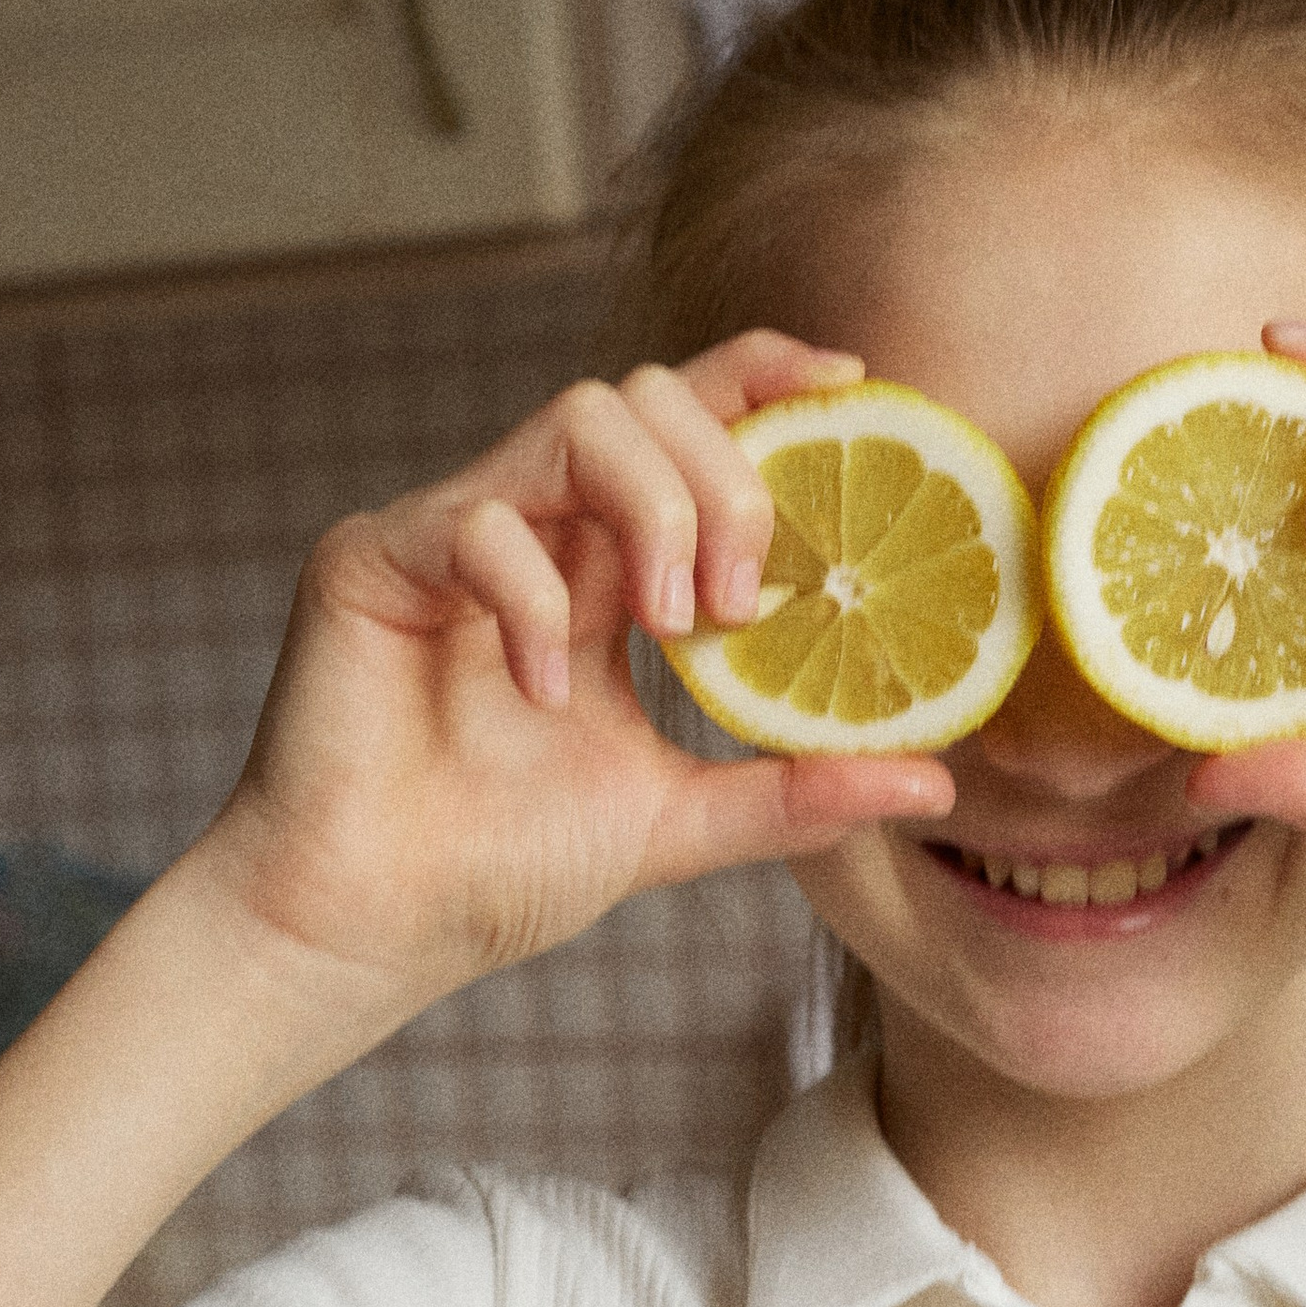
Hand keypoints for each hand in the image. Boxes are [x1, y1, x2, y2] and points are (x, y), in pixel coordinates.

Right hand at [197, 335, 954, 1021]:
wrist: (373, 931)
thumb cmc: (502, 870)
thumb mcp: (679, 824)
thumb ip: (793, 791)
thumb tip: (933, 778)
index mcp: (601, 569)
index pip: (690, 423)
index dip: (763, 375)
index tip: (849, 383)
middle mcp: (533, 530)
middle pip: (649, 396)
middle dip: (724, 477)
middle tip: (739, 600)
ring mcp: (450, 533)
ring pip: (578, 415)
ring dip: (653, 506)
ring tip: (671, 623)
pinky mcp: (372, 558)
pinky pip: (477, 520)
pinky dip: (533, 600)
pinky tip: (546, 696)